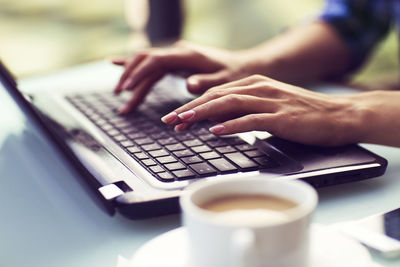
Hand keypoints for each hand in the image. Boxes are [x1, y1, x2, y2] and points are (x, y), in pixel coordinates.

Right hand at [112, 41, 252, 113]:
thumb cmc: (235, 74)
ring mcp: (176, 55)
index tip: (127, 88)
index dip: (139, 73)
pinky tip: (116, 64)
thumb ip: (206, 83)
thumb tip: (188, 85)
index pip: (156, 60)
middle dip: (130, 76)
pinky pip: (151, 63)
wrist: (243, 65)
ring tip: (120, 96)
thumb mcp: (225, 82)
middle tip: (120, 96)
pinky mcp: (175, 61)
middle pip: (146, 60)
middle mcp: (179, 52)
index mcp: (188, 55)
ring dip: (132, 78)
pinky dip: (135, 67)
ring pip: (146, 63)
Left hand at [161, 75, 364, 145]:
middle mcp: (260, 88)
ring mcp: (271, 101)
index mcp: (255, 84)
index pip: (217, 93)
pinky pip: (251, 120)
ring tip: (184, 122)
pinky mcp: (282, 117)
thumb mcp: (269, 106)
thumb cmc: (303, 114)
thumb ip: (243, 110)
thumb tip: (216, 121)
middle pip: (217, 96)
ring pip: (229, 104)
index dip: (194, 105)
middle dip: (190, 109)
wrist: (338, 115)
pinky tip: (216, 131)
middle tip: (170, 120)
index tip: (176, 118)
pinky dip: (231, 125)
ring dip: (203, 114)